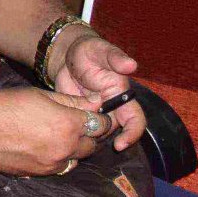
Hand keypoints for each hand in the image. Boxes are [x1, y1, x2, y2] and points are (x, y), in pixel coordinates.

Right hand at [0, 85, 106, 174]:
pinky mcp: (40, 173)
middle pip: (93, 145)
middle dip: (88, 134)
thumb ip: (72, 101)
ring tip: (56, 136)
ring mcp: (53, 164)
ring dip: (74, 148)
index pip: (101, 125)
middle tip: (74, 124)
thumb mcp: (39, 95)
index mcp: (68, 125)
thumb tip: (97, 101)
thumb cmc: (4, 105)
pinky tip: (43, 146)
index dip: (100, 118)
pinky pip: (60, 167)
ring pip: (77, 158)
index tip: (93, 114)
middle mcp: (66, 148)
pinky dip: (58, 158)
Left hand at [50, 32, 145, 151]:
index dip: (132, 134)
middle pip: (115, 131)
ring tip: (72, 133)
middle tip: (86, 138)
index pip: (135, 121)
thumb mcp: (101, 51)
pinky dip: (74, 133)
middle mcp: (112, 108)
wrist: (68, 56)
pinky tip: (62, 133)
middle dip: (104, 139)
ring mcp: (96, 114)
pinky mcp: (80, 116)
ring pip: (97, 133)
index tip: (120, 145)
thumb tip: (132, 64)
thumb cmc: (90, 51)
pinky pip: (80, 130)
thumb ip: (115, 58)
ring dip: (88, 137)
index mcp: (123, 96)